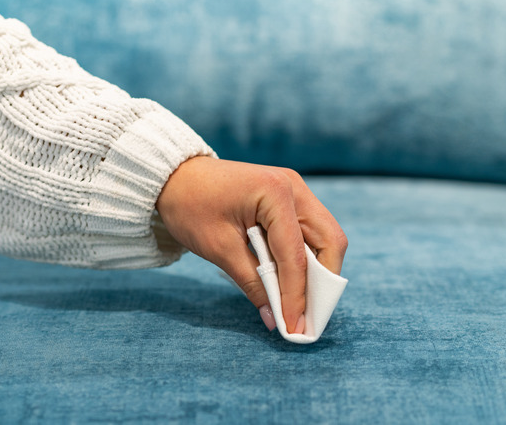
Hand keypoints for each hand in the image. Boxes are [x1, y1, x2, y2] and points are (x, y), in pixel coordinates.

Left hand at [155, 156, 347, 332]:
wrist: (175, 177)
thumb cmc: (190, 206)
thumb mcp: (219, 248)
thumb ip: (252, 283)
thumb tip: (275, 319)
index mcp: (275, 192)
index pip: (296, 254)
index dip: (297, 295)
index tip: (295, 328)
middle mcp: (294, 187)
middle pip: (330, 241)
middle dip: (323, 283)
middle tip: (308, 317)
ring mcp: (295, 190)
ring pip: (325, 237)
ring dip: (318, 272)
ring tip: (302, 304)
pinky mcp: (290, 199)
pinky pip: (310, 233)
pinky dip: (306, 259)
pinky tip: (292, 282)